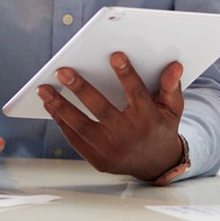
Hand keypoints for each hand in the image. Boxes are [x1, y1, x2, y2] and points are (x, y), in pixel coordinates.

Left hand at [37, 52, 184, 180]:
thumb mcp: (173, 108)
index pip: (136, 93)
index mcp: (148, 119)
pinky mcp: (98, 159)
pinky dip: (62, 122)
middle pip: (101, 109)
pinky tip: (51, 106)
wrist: (156, 165)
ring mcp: (111, 150)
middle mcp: (128, 136)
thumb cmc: (162, 127)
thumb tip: (175, 66)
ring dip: (60, 106)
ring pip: (81, 126)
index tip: (115, 55)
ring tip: (44, 90)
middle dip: (80, 88)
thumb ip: (171, 86)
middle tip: (62, 71)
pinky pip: (76, 139)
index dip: (126, 74)